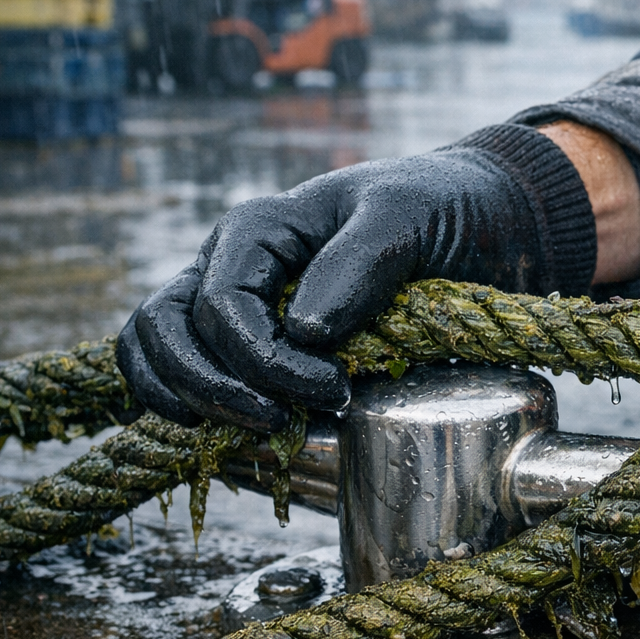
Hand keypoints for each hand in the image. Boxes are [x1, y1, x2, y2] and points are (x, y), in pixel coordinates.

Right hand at [118, 125, 595, 430]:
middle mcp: (233, 263)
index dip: (265, 361)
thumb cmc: (446, 208)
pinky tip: (228, 430)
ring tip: (264, 429)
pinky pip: (179, 369)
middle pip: (169, 330)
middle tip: (285, 423)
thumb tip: (304, 329)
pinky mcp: (251, 338)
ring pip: (158, 350)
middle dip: (216, 388)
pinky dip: (185, 403)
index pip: (222, 307)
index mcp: (261, 228)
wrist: (481, 220)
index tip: (336, 391)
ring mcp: (235, 301)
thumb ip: (360, 261)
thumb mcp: (412, 217)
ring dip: (191, 400)